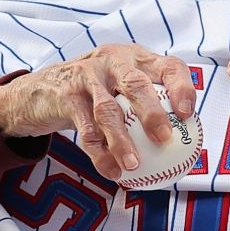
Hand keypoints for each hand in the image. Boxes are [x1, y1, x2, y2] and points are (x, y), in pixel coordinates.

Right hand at [0, 44, 196, 179]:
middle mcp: (113, 61)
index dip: (182, 88)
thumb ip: (149, 105)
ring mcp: (87, 76)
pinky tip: (111, 172)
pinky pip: (85, 129)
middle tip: (164, 139)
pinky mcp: (66, 95)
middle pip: (137, 84)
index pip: (168, 66)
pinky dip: (99, 153)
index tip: (187, 114)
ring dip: (121, 141)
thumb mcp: (121, 88)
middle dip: (152, 112)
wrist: (42, 89)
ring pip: (108, 110)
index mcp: (136, 58)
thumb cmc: (96, 92)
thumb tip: (186, 145)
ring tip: (133, 165)